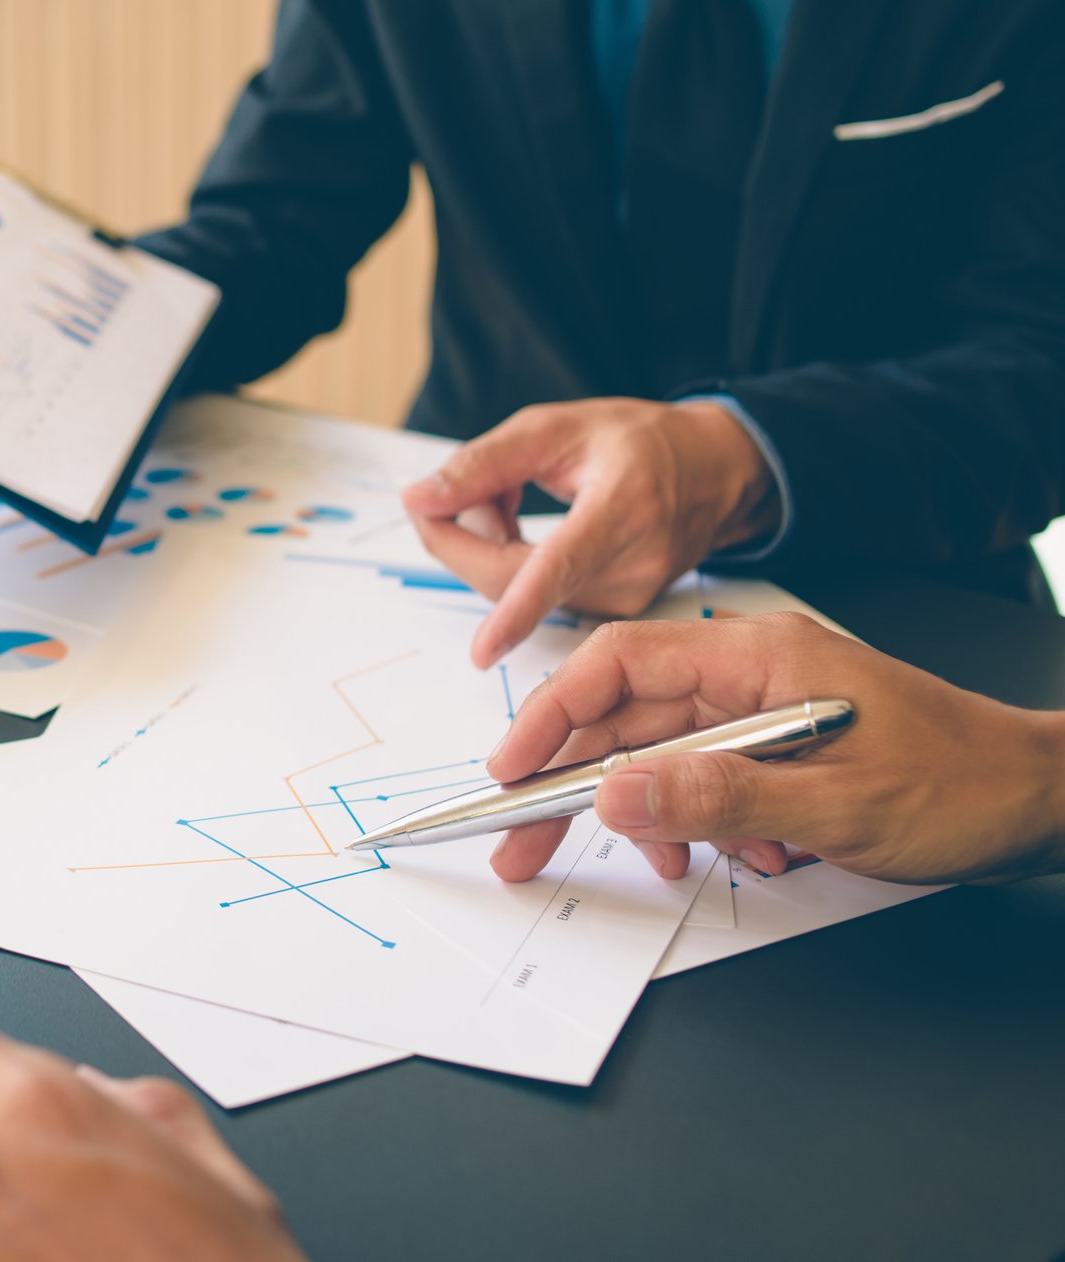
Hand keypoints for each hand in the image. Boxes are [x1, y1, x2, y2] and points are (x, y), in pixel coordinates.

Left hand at [402, 398, 779, 666]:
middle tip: (450, 488)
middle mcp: (631, 565)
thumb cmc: (638, 441)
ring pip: (513, 588)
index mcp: (623, 507)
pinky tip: (522, 524)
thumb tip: (417, 501)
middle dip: (459, 535)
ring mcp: (626, 598)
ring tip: (505, 492)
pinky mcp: (613, 612)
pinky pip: (532, 596)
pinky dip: (509, 562)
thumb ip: (481, 464)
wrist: (717, 471)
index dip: (517, 610)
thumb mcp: (556, 428)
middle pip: (510, 578)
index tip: (483, 651)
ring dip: (484, 544)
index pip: (560, 566)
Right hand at [485, 612, 1064, 884]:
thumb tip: (613, 792)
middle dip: (570, 782)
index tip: (511, 771)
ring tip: (650, 864)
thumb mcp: (836, 804)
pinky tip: (725, 856)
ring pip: (659, 755)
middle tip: (521, 842)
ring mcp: (762, 712)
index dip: (552, 714)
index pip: (620, 663)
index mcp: (758, 658)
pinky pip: (701, 780)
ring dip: (644, 814)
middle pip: (625, 716)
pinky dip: (695, 823)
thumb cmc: (962, 786)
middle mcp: (751, 675)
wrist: (1042, 802)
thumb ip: (717, 794)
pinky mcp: (775, 750)